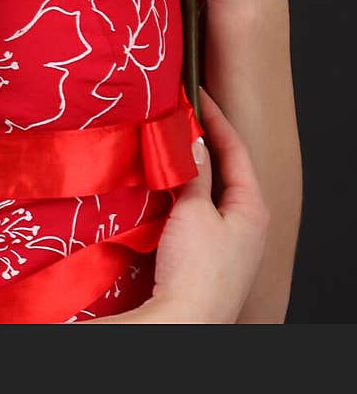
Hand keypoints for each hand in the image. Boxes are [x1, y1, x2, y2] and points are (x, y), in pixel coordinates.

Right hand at [150, 86, 269, 322]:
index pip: (236, 149)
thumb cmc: (196, 267)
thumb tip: (192, 141)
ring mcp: (229, 244)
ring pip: (210, 192)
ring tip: (168, 144)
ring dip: (191, 169)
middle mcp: (247, 224)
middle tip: (181, 115)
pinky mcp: (209, 258)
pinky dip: (183, 193)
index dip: (216, 118)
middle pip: (225, 170)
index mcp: (252, 207)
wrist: (184, 322)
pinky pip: (198, 212)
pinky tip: (164, 188)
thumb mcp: (194, 211)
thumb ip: (194, 173)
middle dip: (203, 142)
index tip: (197, 93)